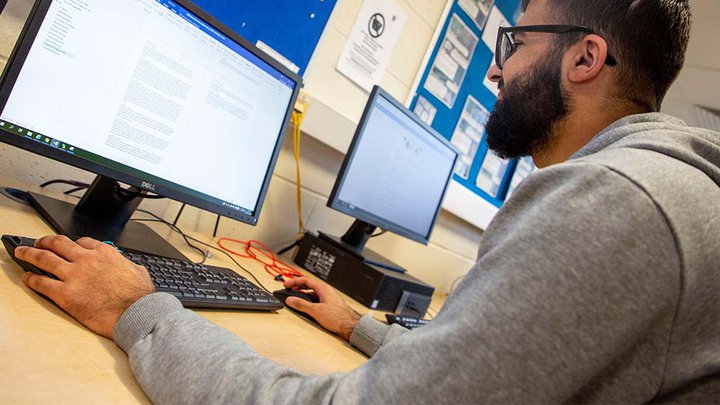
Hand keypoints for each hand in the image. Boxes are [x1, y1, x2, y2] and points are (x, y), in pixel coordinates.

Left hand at [16, 235, 154, 338]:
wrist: (135, 313)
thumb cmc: (139, 296)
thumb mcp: (138, 271)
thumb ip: (127, 264)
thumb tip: (128, 266)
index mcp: (104, 253)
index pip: (82, 242)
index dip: (71, 244)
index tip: (67, 247)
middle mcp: (86, 259)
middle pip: (58, 243)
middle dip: (45, 241)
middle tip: (38, 243)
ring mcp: (74, 275)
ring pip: (44, 258)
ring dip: (30, 254)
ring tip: (23, 253)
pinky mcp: (65, 294)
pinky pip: (41, 283)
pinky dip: (31, 278)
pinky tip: (27, 277)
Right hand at [283, 276, 360, 340]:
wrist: (350, 325)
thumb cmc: (338, 317)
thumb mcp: (316, 310)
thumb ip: (301, 305)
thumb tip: (290, 300)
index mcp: (323, 288)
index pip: (305, 280)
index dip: (294, 281)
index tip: (286, 284)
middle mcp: (326, 291)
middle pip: (309, 285)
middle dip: (297, 286)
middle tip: (288, 289)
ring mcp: (328, 298)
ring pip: (312, 292)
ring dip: (303, 294)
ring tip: (295, 297)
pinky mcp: (329, 305)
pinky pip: (316, 299)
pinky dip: (308, 301)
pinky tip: (305, 306)